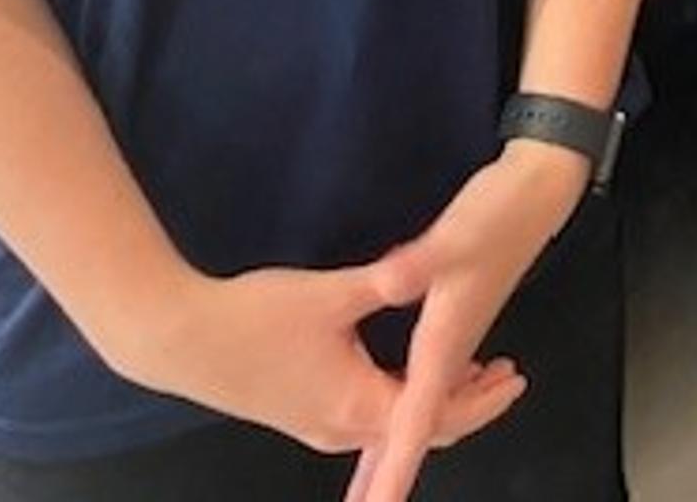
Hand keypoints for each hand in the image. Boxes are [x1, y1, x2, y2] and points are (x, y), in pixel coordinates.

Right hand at [111, 258, 520, 459]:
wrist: (182, 339)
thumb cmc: (257, 318)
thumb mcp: (331, 294)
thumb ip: (386, 280)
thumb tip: (426, 266)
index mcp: (359, 404)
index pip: (438, 414)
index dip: (481, 396)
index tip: (514, 374)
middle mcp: (342, 428)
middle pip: (420, 425)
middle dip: (464, 401)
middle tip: (501, 369)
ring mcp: (317, 426)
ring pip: (390, 422)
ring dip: (429, 397)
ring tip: (465, 366)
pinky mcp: (298, 412)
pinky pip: (365, 417)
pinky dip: (397, 398)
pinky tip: (401, 368)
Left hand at [343, 143, 588, 501]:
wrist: (537, 195)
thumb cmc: (499, 215)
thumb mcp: (454, 237)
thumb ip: (419, 262)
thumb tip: (386, 282)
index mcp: (444, 342)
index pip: (417, 424)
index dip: (394, 472)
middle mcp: (451, 351)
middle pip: (419, 432)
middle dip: (391, 475)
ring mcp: (456, 339)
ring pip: (426, 411)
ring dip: (403, 448)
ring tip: (376, 481)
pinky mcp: (457, 321)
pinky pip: (433, 386)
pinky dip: (418, 409)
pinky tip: (408, 406)